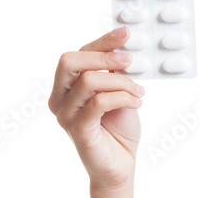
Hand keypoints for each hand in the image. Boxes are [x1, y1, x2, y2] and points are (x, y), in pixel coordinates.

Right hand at [48, 26, 145, 190]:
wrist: (121, 164)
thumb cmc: (119, 129)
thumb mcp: (119, 92)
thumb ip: (115, 72)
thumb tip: (127, 46)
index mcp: (66, 86)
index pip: (78, 53)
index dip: (103, 41)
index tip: (127, 32)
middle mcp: (59, 98)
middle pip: (70, 61)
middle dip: (104, 56)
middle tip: (131, 61)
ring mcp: (65, 114)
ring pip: (89, 81)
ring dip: (121, 82)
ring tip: (139, 93)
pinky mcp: (78, 129)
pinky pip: (99, 102)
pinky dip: (122, 98)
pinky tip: (136, 103)